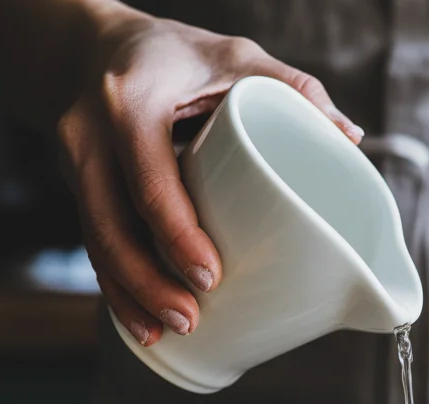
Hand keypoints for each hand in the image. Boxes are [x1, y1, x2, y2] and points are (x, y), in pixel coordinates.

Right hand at [57, 11, 362, 345]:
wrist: (95, 47)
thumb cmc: (178, 56)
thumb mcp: (236, 56)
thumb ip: (294, 88)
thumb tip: (350, 137)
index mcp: (130, 100)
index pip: (149, 178)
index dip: (176, 234)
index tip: (210, 277)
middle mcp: (89, 134)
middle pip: (109, 223)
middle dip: (147, 281)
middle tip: (191, 319)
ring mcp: (78, 165)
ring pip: (95, 241)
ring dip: (130, 294)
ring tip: (168, 330)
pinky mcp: (80, 190)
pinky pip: (92, 244)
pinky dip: (115, 288)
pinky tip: (139, 322)